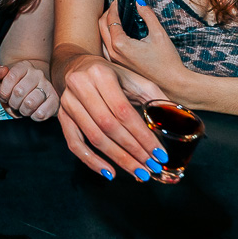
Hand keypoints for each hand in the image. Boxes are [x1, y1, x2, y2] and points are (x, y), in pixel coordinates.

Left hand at [0, 61, 57, 119]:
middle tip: (14, 103)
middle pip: (19, 92)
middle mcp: (37, 74)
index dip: (4, 91)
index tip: (4, 96)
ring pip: (30, 103)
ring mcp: (47, 86)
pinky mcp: (55, 100)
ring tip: (23, 107)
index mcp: (24, 66)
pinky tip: (33, 112)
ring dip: (23, 110)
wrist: (32, 90)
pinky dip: (33, 116)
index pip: (10, 77)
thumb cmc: (14, 86)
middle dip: (12, 102)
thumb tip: (2, 71)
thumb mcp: (1, 79)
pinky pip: (41, 113)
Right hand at [53, 51, 168, 180]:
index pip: (123, 111)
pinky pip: (74, 143)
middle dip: (133, 150)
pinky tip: (109, 172)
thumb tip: (175, 118)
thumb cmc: (110, 74)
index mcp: (101, 74)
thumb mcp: (133, 78)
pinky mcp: (62, 116)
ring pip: (93, 137)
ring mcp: (68, 102)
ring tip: (137, 172)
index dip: (142, 135)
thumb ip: (154, 96)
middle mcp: (81, 86)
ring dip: (118, 159)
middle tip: (151, 167)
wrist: (76, 65)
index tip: (159, 154)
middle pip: (108, 126)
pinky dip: (91, 161)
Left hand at [97, 0, 190, 91]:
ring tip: (117, 17)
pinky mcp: (118, 66)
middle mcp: (113, 53)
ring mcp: (114, 61)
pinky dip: (109, 37)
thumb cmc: (167, 61)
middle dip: (108, 14)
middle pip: (101, 27)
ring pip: (102, 38)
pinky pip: (106, 47)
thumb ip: (147, 15)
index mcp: (120, 44)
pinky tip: (119, 33)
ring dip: (106, 25)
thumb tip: (138, 1)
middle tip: (117, 6)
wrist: (173, 84)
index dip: (114, 7)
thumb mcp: (159, 34)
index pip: (111, 19)